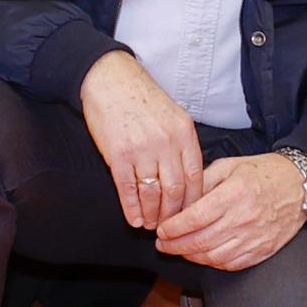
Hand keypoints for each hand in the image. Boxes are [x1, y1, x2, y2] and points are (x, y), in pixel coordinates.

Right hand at [80, 49, 208, 233]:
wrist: (110, 80)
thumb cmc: (141, 98)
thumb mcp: (174, 115)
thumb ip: (182, 144)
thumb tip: (188, 175)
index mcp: (184, 133)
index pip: (196, 177)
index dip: (193, 202)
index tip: (190, 216)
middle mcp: (166, 143)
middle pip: (176, 191)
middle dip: (174, 214)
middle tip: (170, 227)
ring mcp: (142, 150)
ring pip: (153, 194)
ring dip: (152, 214)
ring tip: (151, 225)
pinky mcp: (118, 155)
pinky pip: (128, 189)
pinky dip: (132, 208)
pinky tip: (134, 218)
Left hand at [155, 151, 306, 272]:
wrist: (300, 186)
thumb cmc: (264, 173)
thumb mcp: (230, 166)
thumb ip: (203, 182)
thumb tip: (180, 202)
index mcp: (234, 194)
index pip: (194, 218)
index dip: (173, 228)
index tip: (161, 230)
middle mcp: (243, 218)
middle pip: (200, 241)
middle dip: (174, 246)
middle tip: (162, 244)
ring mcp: (254, 237)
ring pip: (213, 257)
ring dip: (191, 256)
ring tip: (179, 250)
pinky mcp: (262, 250)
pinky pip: (231, 264)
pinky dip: (212, 263)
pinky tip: (202, 256)